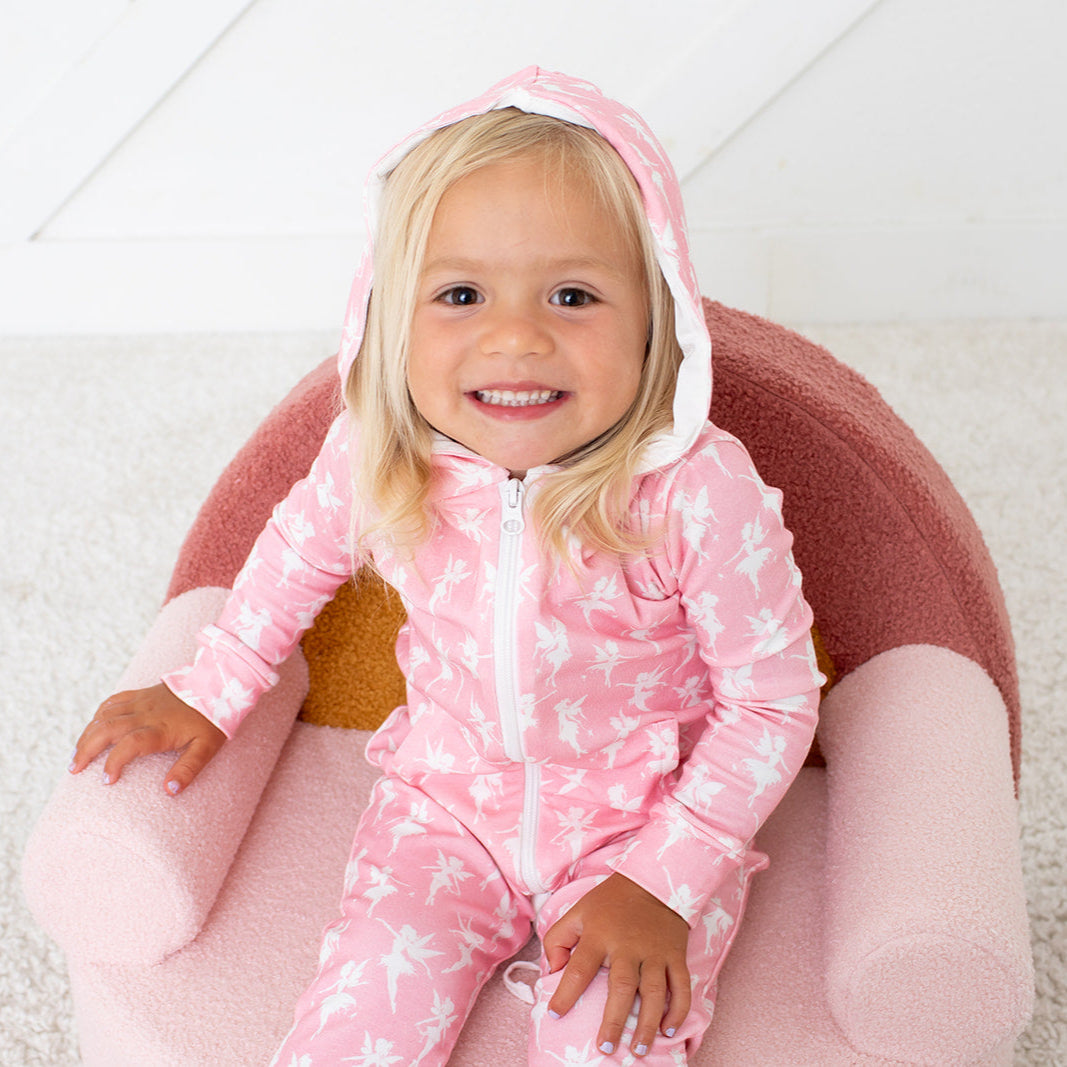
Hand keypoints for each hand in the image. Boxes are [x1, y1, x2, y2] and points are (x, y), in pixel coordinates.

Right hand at [70, 683, 225, 794]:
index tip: (106, 780)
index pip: (130, 744)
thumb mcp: (208, 747)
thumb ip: (189, 769)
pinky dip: (98, 715)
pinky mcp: (142, 693)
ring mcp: (142, 701)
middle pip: (108, 728)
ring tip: (76, 755)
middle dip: (87, 749)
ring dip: (87, 734)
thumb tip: (169, 791)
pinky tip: (92, 728)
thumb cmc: (213, 718)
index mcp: (162, 728)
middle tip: (74, 770)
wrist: (218, 684)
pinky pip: (113, 701)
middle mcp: (147, 713)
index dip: (114, 762)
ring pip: (105, 715)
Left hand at [543, 873, 690, 1057]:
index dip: (565, 994)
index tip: (555, 1015)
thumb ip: (558, 939)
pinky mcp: (675, 954)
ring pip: (654, 993)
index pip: (579, 968)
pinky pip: (681, 987)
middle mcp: (628, 946)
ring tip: (638, 1050)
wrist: (652, 881)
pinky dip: (678, 1011)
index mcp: (599, 935)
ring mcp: (654, 951)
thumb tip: (551, 972)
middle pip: (621, 987)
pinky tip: (669, 1030)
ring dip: (648, 1025)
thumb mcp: (577, 912)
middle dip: (614, 1021)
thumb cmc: (610, 902)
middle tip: (605, 1047)